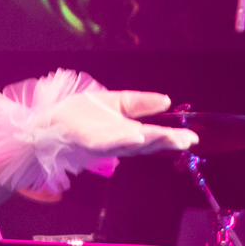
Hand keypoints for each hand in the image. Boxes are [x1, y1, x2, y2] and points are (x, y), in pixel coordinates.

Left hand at [44, 90, 198, 156]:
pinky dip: (123, 140)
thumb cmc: (83, 113)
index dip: (173, 137)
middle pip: (148, 143)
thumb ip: (140, 103)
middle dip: (168, 141)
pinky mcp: (90, 143)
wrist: (52, 118)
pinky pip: (109, 143)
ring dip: (150, 141)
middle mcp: (120, 142)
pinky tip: (137, 135)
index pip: (155, 136)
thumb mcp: (117, 102)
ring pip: (132, 144)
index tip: (192, 136)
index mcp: (128, 133)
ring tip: (167, 136)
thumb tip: (167, 101)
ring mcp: (106, 144)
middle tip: (188, 140)